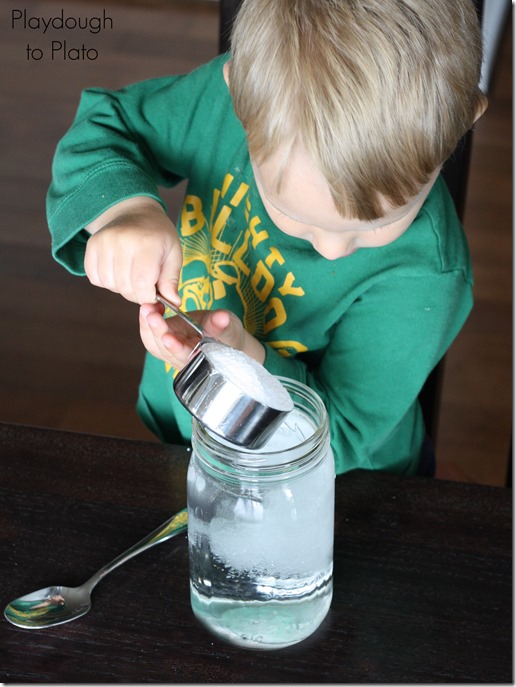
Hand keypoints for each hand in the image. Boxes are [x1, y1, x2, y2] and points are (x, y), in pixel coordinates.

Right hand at [84, 197, 181, 304]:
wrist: (136, 213)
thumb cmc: (158, 237)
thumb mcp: (173, 255)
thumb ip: (171, 280)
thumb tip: (174, 303)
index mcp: (147, 243)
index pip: (142, 284)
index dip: (148, 297)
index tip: (154, 294)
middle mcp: (122, 240)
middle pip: (125, 287)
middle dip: (137, 294)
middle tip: (145, 283)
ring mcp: (103, 242)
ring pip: (110, 285)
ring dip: (122, 288)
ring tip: (132, 274)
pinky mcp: (91, 246)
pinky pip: (95, 278)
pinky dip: (107, 281)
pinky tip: (118, 270)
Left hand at [139, 303, 265, 368]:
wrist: (223, 336)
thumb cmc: (228, 336)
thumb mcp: (230, 329)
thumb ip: (223, 326)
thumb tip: (222, 318)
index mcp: (199, 361)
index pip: (185, 357)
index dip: (176, 349)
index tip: (168, 337)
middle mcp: (182, 359)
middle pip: (164, 350)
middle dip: (157, 331)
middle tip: (151, 313)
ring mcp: (172, 351)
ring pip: (154, 344)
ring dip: (148, 326)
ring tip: (147, 308)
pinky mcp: (167, 340)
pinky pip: (152, 336)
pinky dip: (147, 322)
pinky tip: (149, 307)